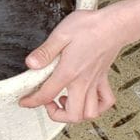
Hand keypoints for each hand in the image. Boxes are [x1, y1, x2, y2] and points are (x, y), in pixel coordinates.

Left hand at [17, 9, 122, 123]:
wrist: (114, 24)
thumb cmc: (90, 27)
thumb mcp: (61, 34)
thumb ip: (45, 52)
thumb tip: (31, 64)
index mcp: (69, 72)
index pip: (47, 95)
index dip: (32, 102)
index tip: (25, 102)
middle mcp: (83, 82)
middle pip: (73, 114)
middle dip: (58, 115)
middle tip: (48, 103)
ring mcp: (95, 82)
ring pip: (91, 112)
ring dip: (77, 114)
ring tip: (66, 101)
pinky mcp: (103, 78)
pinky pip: (106, 101)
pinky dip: (98, 106)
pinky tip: (88, 99)